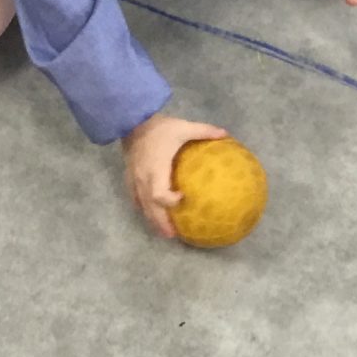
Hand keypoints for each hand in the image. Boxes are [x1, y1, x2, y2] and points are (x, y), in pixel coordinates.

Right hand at [120, 113, 228, 239]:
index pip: (159, 193)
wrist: (132, 121)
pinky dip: (143, 208)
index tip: (183, 199)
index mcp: (156, 168)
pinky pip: (135, 198)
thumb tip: (226, 135)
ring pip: (141, 205)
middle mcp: (144, 178)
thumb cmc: (159, 127)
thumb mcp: (183, 127)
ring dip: (152, 220)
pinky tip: (149, 214)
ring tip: (163, 232)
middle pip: (150, 206)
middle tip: (172, 235)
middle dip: (160, 222)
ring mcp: (134, 179)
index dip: (170, 201)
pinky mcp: (130, 177)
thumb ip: (204, 131)